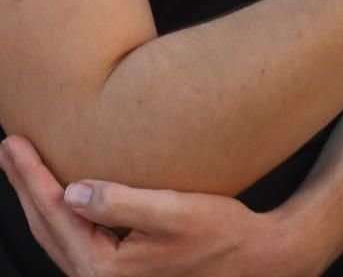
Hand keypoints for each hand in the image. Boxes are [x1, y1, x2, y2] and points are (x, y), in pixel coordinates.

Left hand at [0, 137, 318, 276]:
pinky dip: (60, 212)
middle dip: (26, 184)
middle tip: (7, 147)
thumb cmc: (224, 234)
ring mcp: (108, 276)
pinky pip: (75, 237)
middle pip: (47, 225)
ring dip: (38, 197)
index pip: (56, 213)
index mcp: (104, 268)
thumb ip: (123, 203)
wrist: (255, 258)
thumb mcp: (176, 212)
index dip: (33, 175)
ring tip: (24, 167)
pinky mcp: (120, 268)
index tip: (15, 143)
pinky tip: (62, 194)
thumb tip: (72, 192)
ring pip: (57, 233)